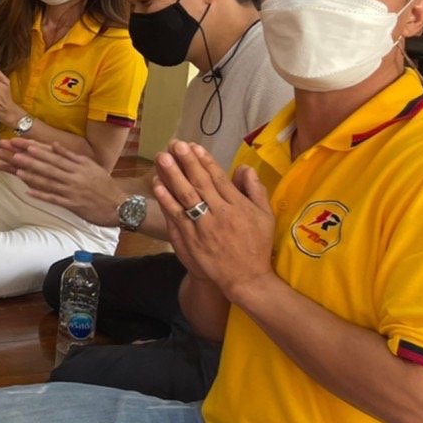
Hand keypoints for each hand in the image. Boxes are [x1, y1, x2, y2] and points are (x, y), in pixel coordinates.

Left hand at [0, 138, 122, 225]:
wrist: (120, 205)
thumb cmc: (105, 185)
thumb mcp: (91, 166)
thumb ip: (72, 156)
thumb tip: (55, 144)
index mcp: (78, 166)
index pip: (54, 156)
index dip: (38, 150)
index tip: (23, 144)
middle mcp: (74, 176)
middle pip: (49, 167)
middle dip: (30, 160)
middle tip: (13, 155)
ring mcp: (73, 191)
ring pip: (49, 182)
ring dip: (32, 176)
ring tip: (17, 170)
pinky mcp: (73, 204)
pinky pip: (54, 199)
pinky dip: (41, 195)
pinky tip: (28, 192)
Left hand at [152, 140, 275, 300]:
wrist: (246, 278)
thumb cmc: (257, 246)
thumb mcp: (265, 217)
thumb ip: (256, 191)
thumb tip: (245, 168)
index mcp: (238, 206)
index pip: (218, 178)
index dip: (204, 161)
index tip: (193, 146)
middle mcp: (220, 214)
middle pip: (200, 183)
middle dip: (186, 162)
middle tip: (174, 144)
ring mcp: (204, 227)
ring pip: (186, 197)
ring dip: (172, 176)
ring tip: (162, 158)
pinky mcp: (191, 240)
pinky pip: (177, 216)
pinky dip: (167, 201)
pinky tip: (157, 186)